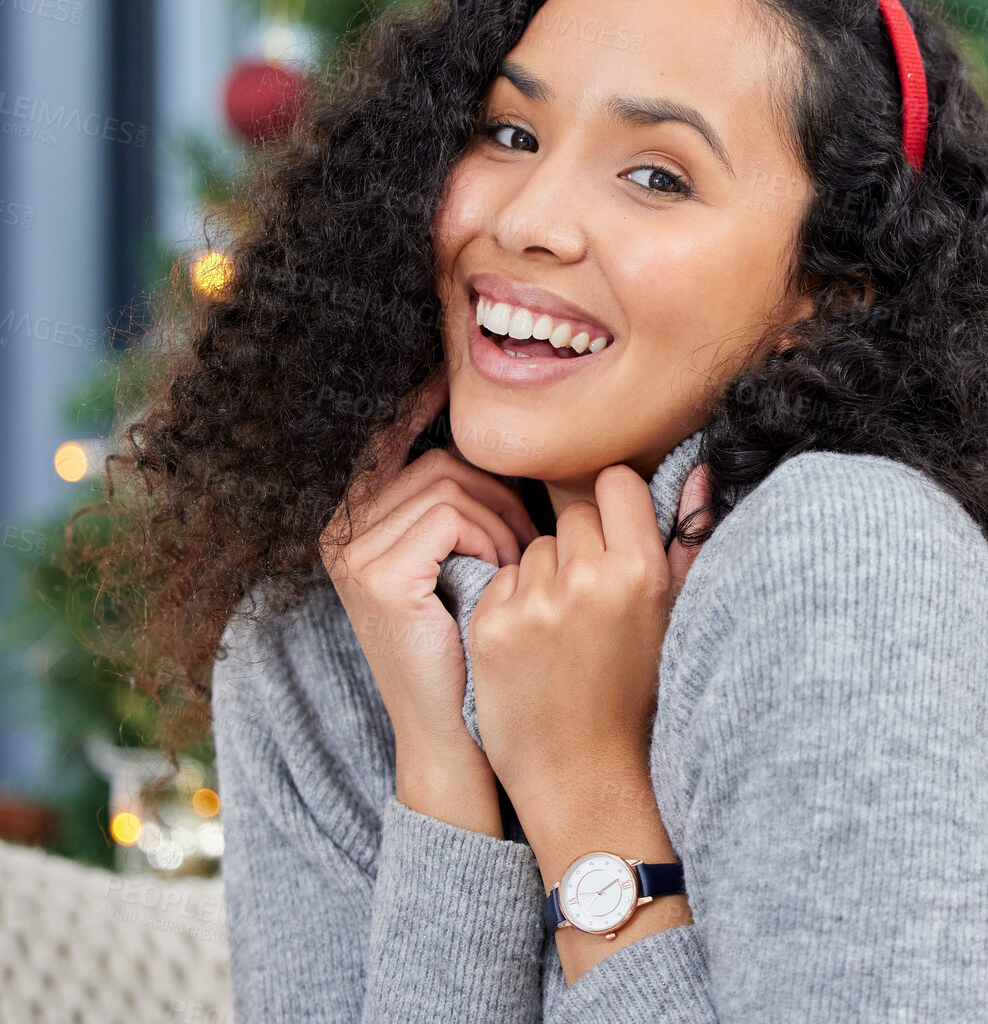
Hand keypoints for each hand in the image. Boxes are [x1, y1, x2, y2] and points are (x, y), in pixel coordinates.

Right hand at [319, 363, 540, 828]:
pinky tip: (503, 573)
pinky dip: (493, 537)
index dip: (420, 403)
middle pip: (439, 461)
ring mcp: (352, 552)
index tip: (449, 376)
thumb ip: (461, 501)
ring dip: (503, 520)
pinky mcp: (376, 573)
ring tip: (518, 564)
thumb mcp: (463, 558)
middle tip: (529, 541)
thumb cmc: (474, 640)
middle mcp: (341, 531)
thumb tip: (499, 432)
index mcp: (356, 523)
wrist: (459, 728)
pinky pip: (454, 515)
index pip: (389, 439)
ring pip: (451, 483)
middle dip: (499, 492)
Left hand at [467, 459, 711, 834]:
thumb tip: (696, 470)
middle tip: (590, 597)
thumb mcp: (676, 617)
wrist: (586, 777)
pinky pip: (499, 580)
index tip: (615, 537)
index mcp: (641, 571)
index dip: (615, 507)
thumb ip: (688, 540)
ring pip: (534, 548)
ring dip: (544, 575)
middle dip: (580, 545)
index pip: (616, 483)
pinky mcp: (491, 627)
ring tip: (562, 628)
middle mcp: (587, 579)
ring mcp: (534, 603)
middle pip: (572, 514)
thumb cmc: (639, 695)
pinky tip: (531, 645)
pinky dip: (512, 603)